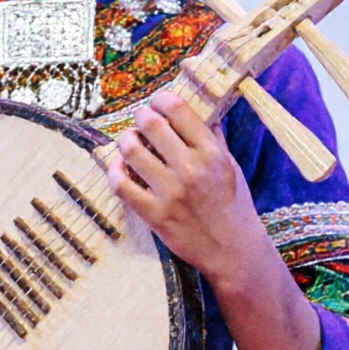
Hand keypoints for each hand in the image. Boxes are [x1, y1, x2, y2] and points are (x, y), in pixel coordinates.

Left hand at [105, 87, 263, 285]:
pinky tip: (119, 167)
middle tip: (141, 121)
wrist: (231, 250)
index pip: (177, 110)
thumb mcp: (229, 165)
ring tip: (129, 142)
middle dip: (141, 116)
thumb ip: (212, 137)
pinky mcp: (154, 215)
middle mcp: (189, 169)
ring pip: (132, 150)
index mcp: (210, 152)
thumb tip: (195, 111)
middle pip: (151, 125)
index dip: (161, 99)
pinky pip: (122, 185)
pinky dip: (115, 171)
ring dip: (125, 140)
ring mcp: (169, 193)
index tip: (157, 102)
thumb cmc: (233, 205)